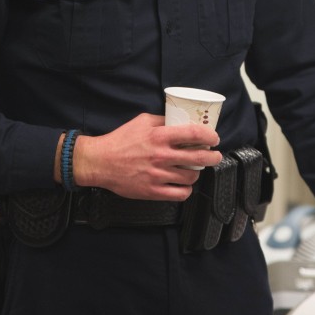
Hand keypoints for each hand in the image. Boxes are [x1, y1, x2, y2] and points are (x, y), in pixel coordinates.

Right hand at [66, 113, 221, 200]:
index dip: (209, 136)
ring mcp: (158, 175)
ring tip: (195, 170)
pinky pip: (180, 194)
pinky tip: (184, 184)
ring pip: (191, 177)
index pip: (193, 134)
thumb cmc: (120, 140)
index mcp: (159, 136)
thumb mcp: (142, 121)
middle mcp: (161, 156)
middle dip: (213, 157)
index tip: (214, 138)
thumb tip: (181, 120)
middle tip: (214, 155)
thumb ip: (162, 120)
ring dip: (197, 173)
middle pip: (198, 158)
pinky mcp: (153, 191)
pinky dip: (186, 190)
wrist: (100, 162)